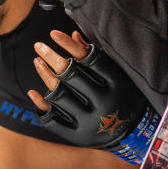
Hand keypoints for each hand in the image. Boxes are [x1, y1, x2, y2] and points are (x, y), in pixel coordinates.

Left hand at [26, 30, 158, 158]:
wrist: (134, 134)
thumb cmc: (127, 96)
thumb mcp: (120, 74)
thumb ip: (98, 56)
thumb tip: (74, 35)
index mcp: (116, 84)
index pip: (89, 59)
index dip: (69, 45)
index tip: (54, 33)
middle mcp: (102, 102)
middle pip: (71, 75)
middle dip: (51, 57)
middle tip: (38, 45)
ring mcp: (88, 121)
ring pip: (59, 94)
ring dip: (45, 75)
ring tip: (37, 61)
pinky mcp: (77, 135)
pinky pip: (53, 119)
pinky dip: (41, 104)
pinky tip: (32, 91)